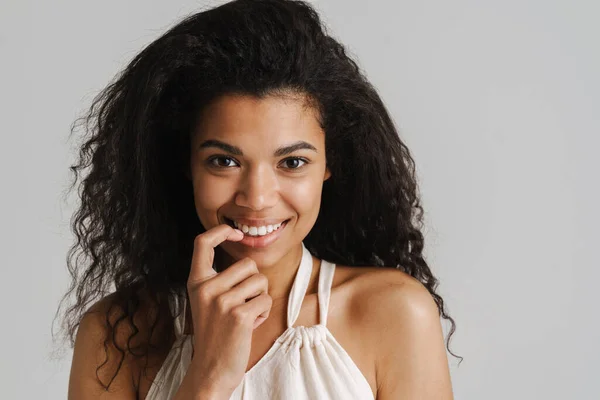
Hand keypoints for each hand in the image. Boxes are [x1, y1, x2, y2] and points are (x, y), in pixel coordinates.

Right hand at [186, 224, 271, 395]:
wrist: (211, 370)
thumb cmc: (216, 333)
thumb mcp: (207, 300)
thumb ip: (218, 278)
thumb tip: (245, 257)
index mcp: (196, 282)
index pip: (202, 242)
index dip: (221, 231)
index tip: (236, 233)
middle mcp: (206, 288)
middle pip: (248, 264)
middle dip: (255, 282)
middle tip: (243, 304)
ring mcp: (221, 301)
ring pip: (260, 281)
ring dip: (260, 298)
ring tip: (245, 316)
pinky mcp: (239, 315)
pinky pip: (266, 301)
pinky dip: (263, 314)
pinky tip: (249, 327)